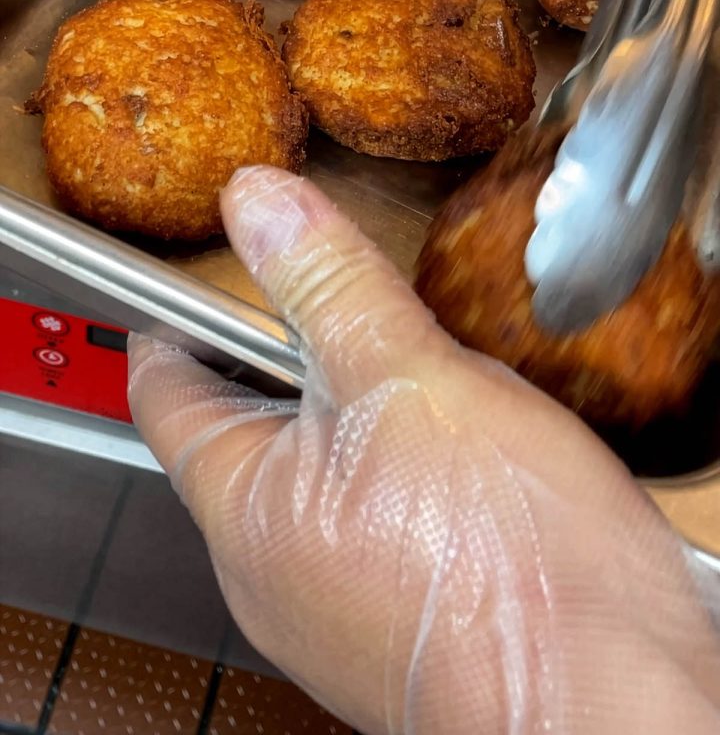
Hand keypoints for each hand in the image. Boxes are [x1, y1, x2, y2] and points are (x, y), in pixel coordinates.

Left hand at [128, 167, 719, 734]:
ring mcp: (336, 603)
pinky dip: (395, 465)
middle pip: (246, 432)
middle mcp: (274, 570)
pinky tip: (457, 445)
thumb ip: (327, 285)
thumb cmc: (507, 570)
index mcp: (244, 510)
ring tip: (405, 364)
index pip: (167, 394)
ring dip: (350, 411)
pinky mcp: (402, 616)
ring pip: (318, 474)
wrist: (614, 694)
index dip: (175, 324)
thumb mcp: (407, 378)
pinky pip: (373, 517)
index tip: (186, 283)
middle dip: (281, 358)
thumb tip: (261, 206)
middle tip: (325, 298)